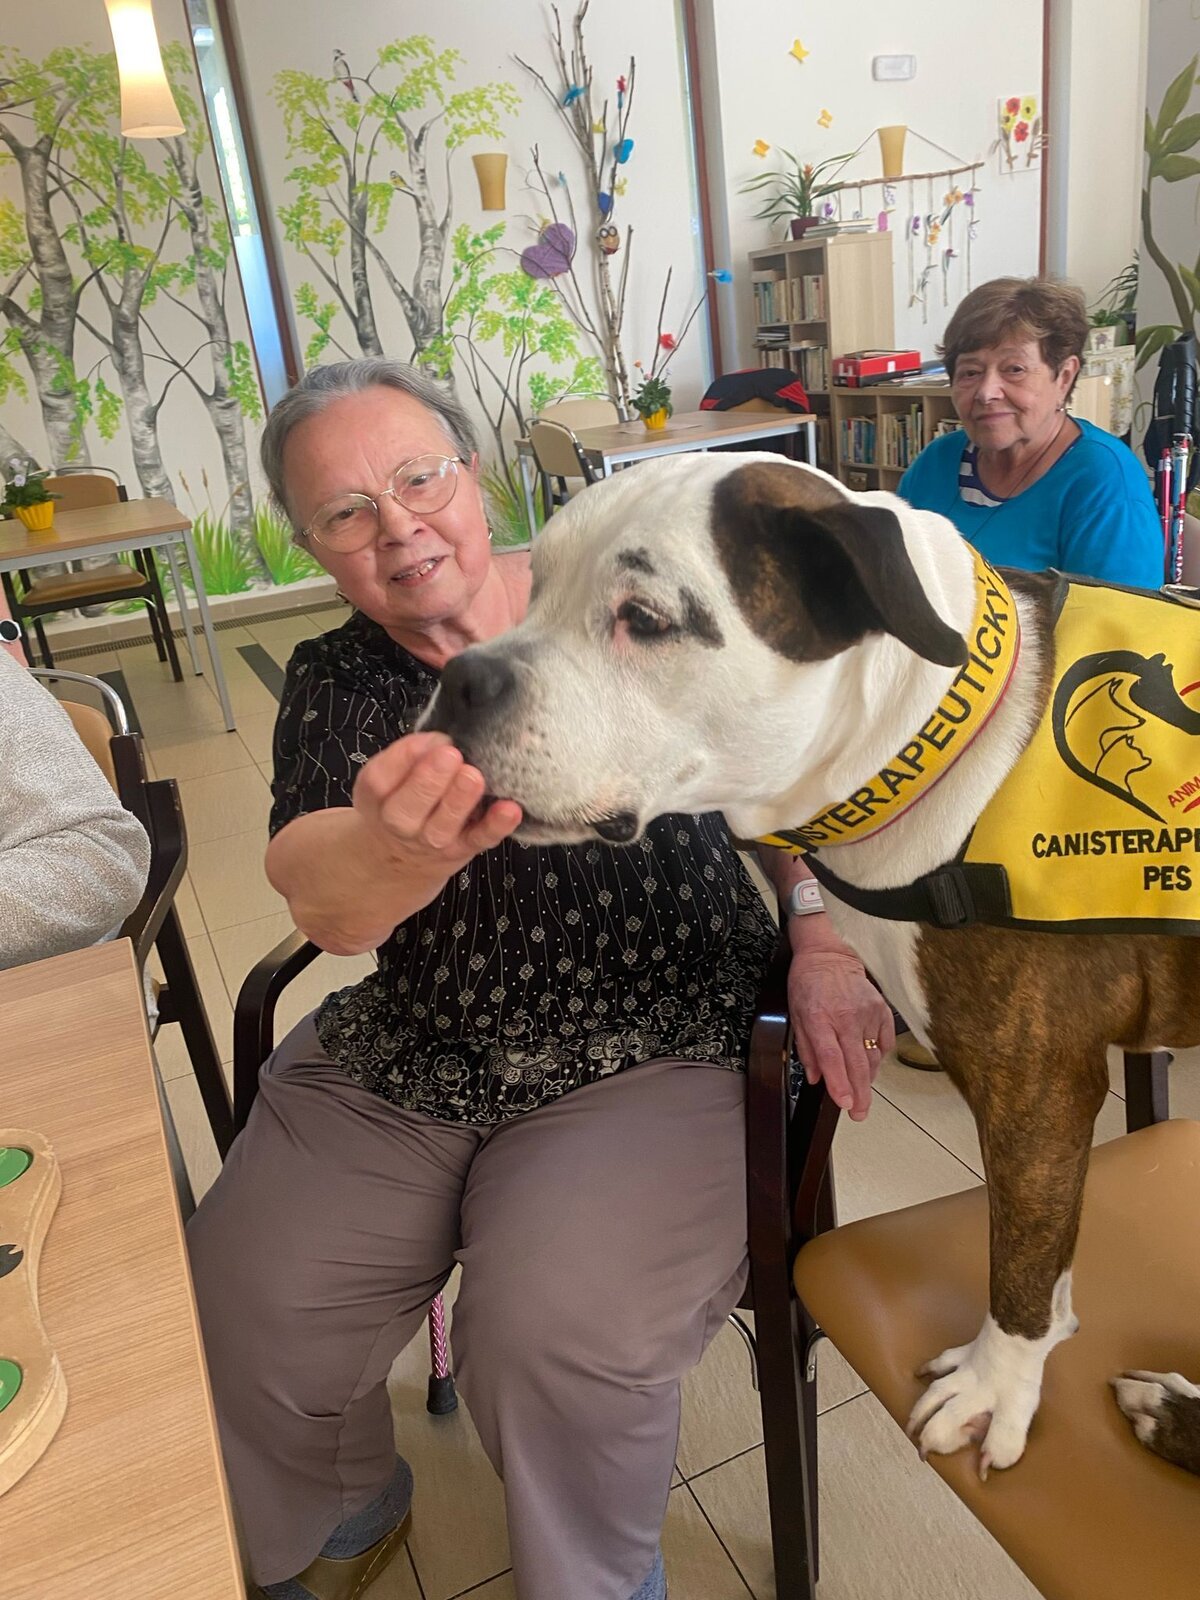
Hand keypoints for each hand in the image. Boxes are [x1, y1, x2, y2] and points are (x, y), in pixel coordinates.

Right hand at [353, 731, 521, 897]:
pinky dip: (496, 826)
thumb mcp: (390, 777)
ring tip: (473, 777)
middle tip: (449, 755)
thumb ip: (410, 755)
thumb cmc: (400, 802)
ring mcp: (431, 839)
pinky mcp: (462, 849)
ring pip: (442, 825)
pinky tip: (509, 810)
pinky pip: (479, 840)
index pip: (381, 777)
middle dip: (428, 780)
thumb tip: (440, 739)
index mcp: (377, 795)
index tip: (435, 739)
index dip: (407, 755)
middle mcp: (400, 822)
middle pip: (407, 807)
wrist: (397, 858)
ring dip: (459, 801)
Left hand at [787, 951, 894, 1121]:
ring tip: (862, 1091)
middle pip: (857, 1063)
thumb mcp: (796, 1015)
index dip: (839, 1083)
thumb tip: (817, 1079)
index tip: (846, 1104)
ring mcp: (866, 1013)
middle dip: (860, 1094)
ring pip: (872, 1057)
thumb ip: (806, 1049)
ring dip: (868, 1078)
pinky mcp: (881, 1010)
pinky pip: (884, 1043)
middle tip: (860, 1114)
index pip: (831, 1057)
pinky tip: (869, 1061)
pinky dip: (877, 1056)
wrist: (830, 955)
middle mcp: (845, 1017)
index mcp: (819, 1019)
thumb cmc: (808, 984)